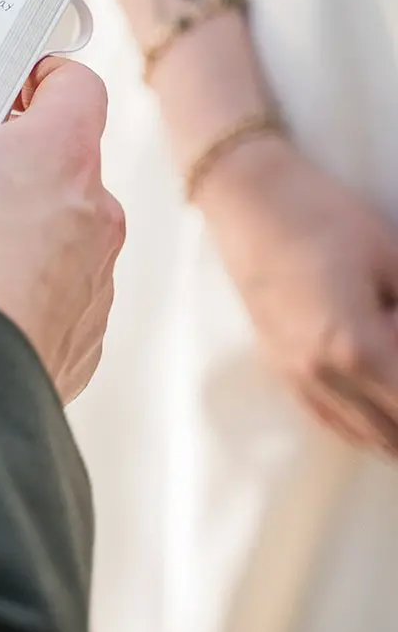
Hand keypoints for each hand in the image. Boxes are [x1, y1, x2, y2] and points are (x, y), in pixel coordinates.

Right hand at [0, 27, 124, 402]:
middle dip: (11, 155)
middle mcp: (97, 212)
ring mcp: (95, 281)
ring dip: (18, 227)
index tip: (3, 79)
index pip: (77, 83)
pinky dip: (18, 292)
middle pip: (63, 160)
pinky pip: (53, 301)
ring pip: (62, 234)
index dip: (41, 72)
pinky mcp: (80, 341)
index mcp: (61, 152)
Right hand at [197, 136, 397, 453]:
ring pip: (362, 432)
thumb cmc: (326, 218)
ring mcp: (296, 373)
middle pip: (390, 428)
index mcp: (358, 350)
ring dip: (393, 429)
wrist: (248, 200)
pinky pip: (327, 417)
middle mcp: (324, 376)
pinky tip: (380, 426)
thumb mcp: (393, 259)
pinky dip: (361, 428)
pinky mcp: (278, 364)